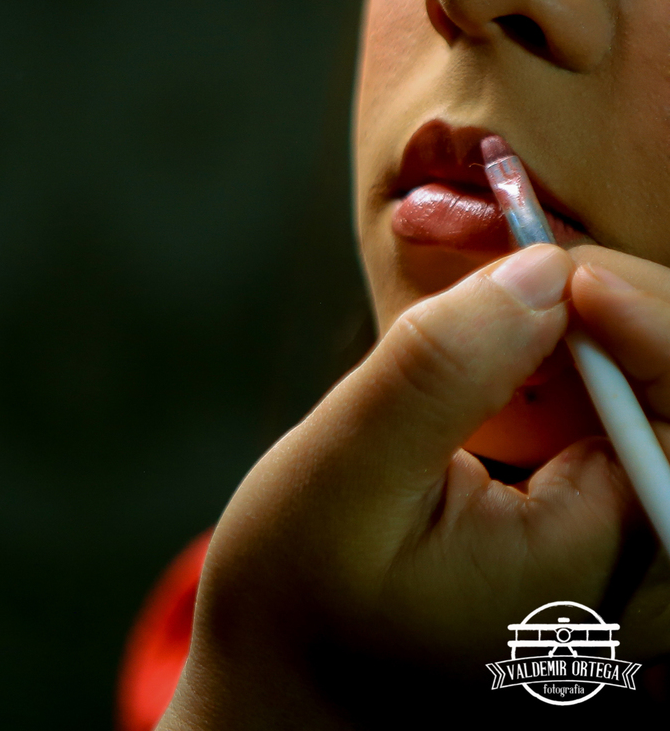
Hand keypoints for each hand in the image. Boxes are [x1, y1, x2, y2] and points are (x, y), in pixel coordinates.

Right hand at [160, 244, 667, 729]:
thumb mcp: (341, 478)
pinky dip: (583, 356)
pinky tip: (522, 330)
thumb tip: (540, 271)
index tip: (545, 255)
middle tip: (517, 245)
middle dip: (615, 301)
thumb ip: (436, 373)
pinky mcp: (608, 536)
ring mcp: (638, 560)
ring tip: (513, 273)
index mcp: (610, 572)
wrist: (291, 679)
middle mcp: (652, 574)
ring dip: (602, 321)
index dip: (638, 312)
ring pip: (658, 396)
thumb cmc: (297, 594)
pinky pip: (628, 422)